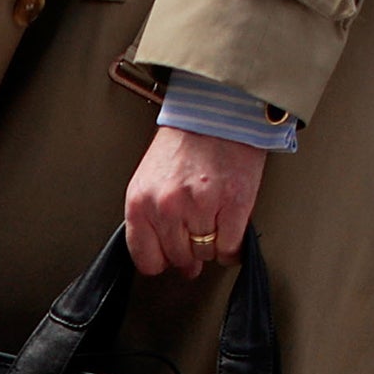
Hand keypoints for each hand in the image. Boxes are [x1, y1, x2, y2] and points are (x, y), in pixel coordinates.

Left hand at [124, 125, 266, 277]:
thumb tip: (172, 261)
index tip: (170, 256)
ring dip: (212, 244)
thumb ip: (152, 221)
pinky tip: (231, 229)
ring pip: (205, 253)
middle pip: (179, 257)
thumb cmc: (184, 143)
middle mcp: (166, 207)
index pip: (146, 259)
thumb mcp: (149, 180)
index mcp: (140, 201)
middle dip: (190, 250)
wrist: (215, 112)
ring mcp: (200, 207)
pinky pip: (230, 248)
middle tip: (198, 231)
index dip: (161, 261)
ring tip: (214, 219)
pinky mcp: (233, 205)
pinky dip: (233, 247)